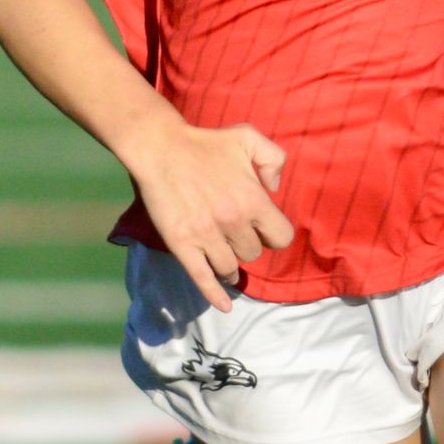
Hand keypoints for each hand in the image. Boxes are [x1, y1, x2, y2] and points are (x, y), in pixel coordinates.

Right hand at [126, 117, 291, 309]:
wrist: (161, 149)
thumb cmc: (205, 142)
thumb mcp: (249, 137)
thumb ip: (274, 159)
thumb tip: (274, 190)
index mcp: (254, 201)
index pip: (281, 237)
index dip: (273, 234)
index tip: (262, 228)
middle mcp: (234, 224)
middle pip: (253, 254)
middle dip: (247, 245)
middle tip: (235, 234)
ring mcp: (207, 237)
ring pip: (230, 269)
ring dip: (231, 266)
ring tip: (225, 258)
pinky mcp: (183, 245)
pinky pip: (203, 279)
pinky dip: (215, 295)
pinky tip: (224, 306)